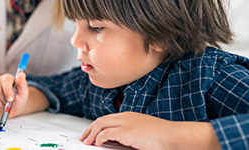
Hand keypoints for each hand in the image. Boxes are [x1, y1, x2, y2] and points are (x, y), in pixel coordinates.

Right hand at [0, 72, 28, 117]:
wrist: (15, 107)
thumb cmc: (19, 98)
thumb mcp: (23, 91)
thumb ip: (22, 83)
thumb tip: (22, 74)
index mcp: (6, 78)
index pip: (5, 82)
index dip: (8, 91)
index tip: (11, 99)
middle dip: (5, 100)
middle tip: (11, 104)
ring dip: (2, 106)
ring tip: (7, 106)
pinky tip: (2, 108)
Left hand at [80, 112, 220, 149]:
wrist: (175, 136)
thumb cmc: (164, 137)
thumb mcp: (143, 133)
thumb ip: (131, 136)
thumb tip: (121, 143)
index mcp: (130, 116)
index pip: (108, 118)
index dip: (97, 126)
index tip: (92, 133)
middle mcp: (125, 117)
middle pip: (101, 120)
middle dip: (90, 129)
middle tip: (84, 138)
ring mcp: (125, 123)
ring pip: (100, 124)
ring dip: (91, 134)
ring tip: (87, 142)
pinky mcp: (126, 131)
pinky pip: (105, 134)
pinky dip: (98, 138)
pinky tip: (97, 144)